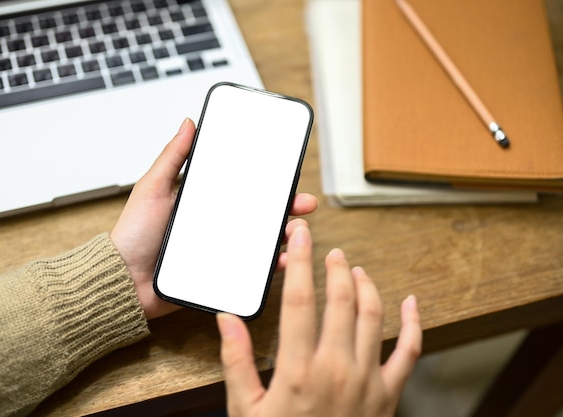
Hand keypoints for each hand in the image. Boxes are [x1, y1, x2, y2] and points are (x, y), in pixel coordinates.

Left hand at [111, 118, 318, 319]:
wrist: (123, 281)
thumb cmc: (134, 235)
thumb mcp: (153, 188)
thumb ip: (172, 157)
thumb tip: (189, 123)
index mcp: (204, 202)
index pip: (242, 188)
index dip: (267, 182)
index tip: (287, 174)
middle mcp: (217, 224)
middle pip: (260, 214)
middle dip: (287, 208)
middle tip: (305, 203)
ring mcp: (222, 249)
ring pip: (263, 240)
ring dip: (286, 235)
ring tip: (296, 231)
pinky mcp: (222, 274)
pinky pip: (253, 270)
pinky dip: (273, 264)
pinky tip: (283, 258)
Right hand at [217, 224, 421, 416]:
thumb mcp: (245, 410)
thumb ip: (235, 362)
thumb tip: (226, 319)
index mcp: (298, 369)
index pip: (300, 299)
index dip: (301, 261)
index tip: (300, 236)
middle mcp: (336, 368)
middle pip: (340, 299)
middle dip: (335, 266)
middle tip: (329, 249)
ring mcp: (367, 380)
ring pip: (373, 316)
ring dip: (366, 286)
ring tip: (355, 269)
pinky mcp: (389, 395)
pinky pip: (409, 352)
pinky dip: (413, 324)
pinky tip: (412, 304)